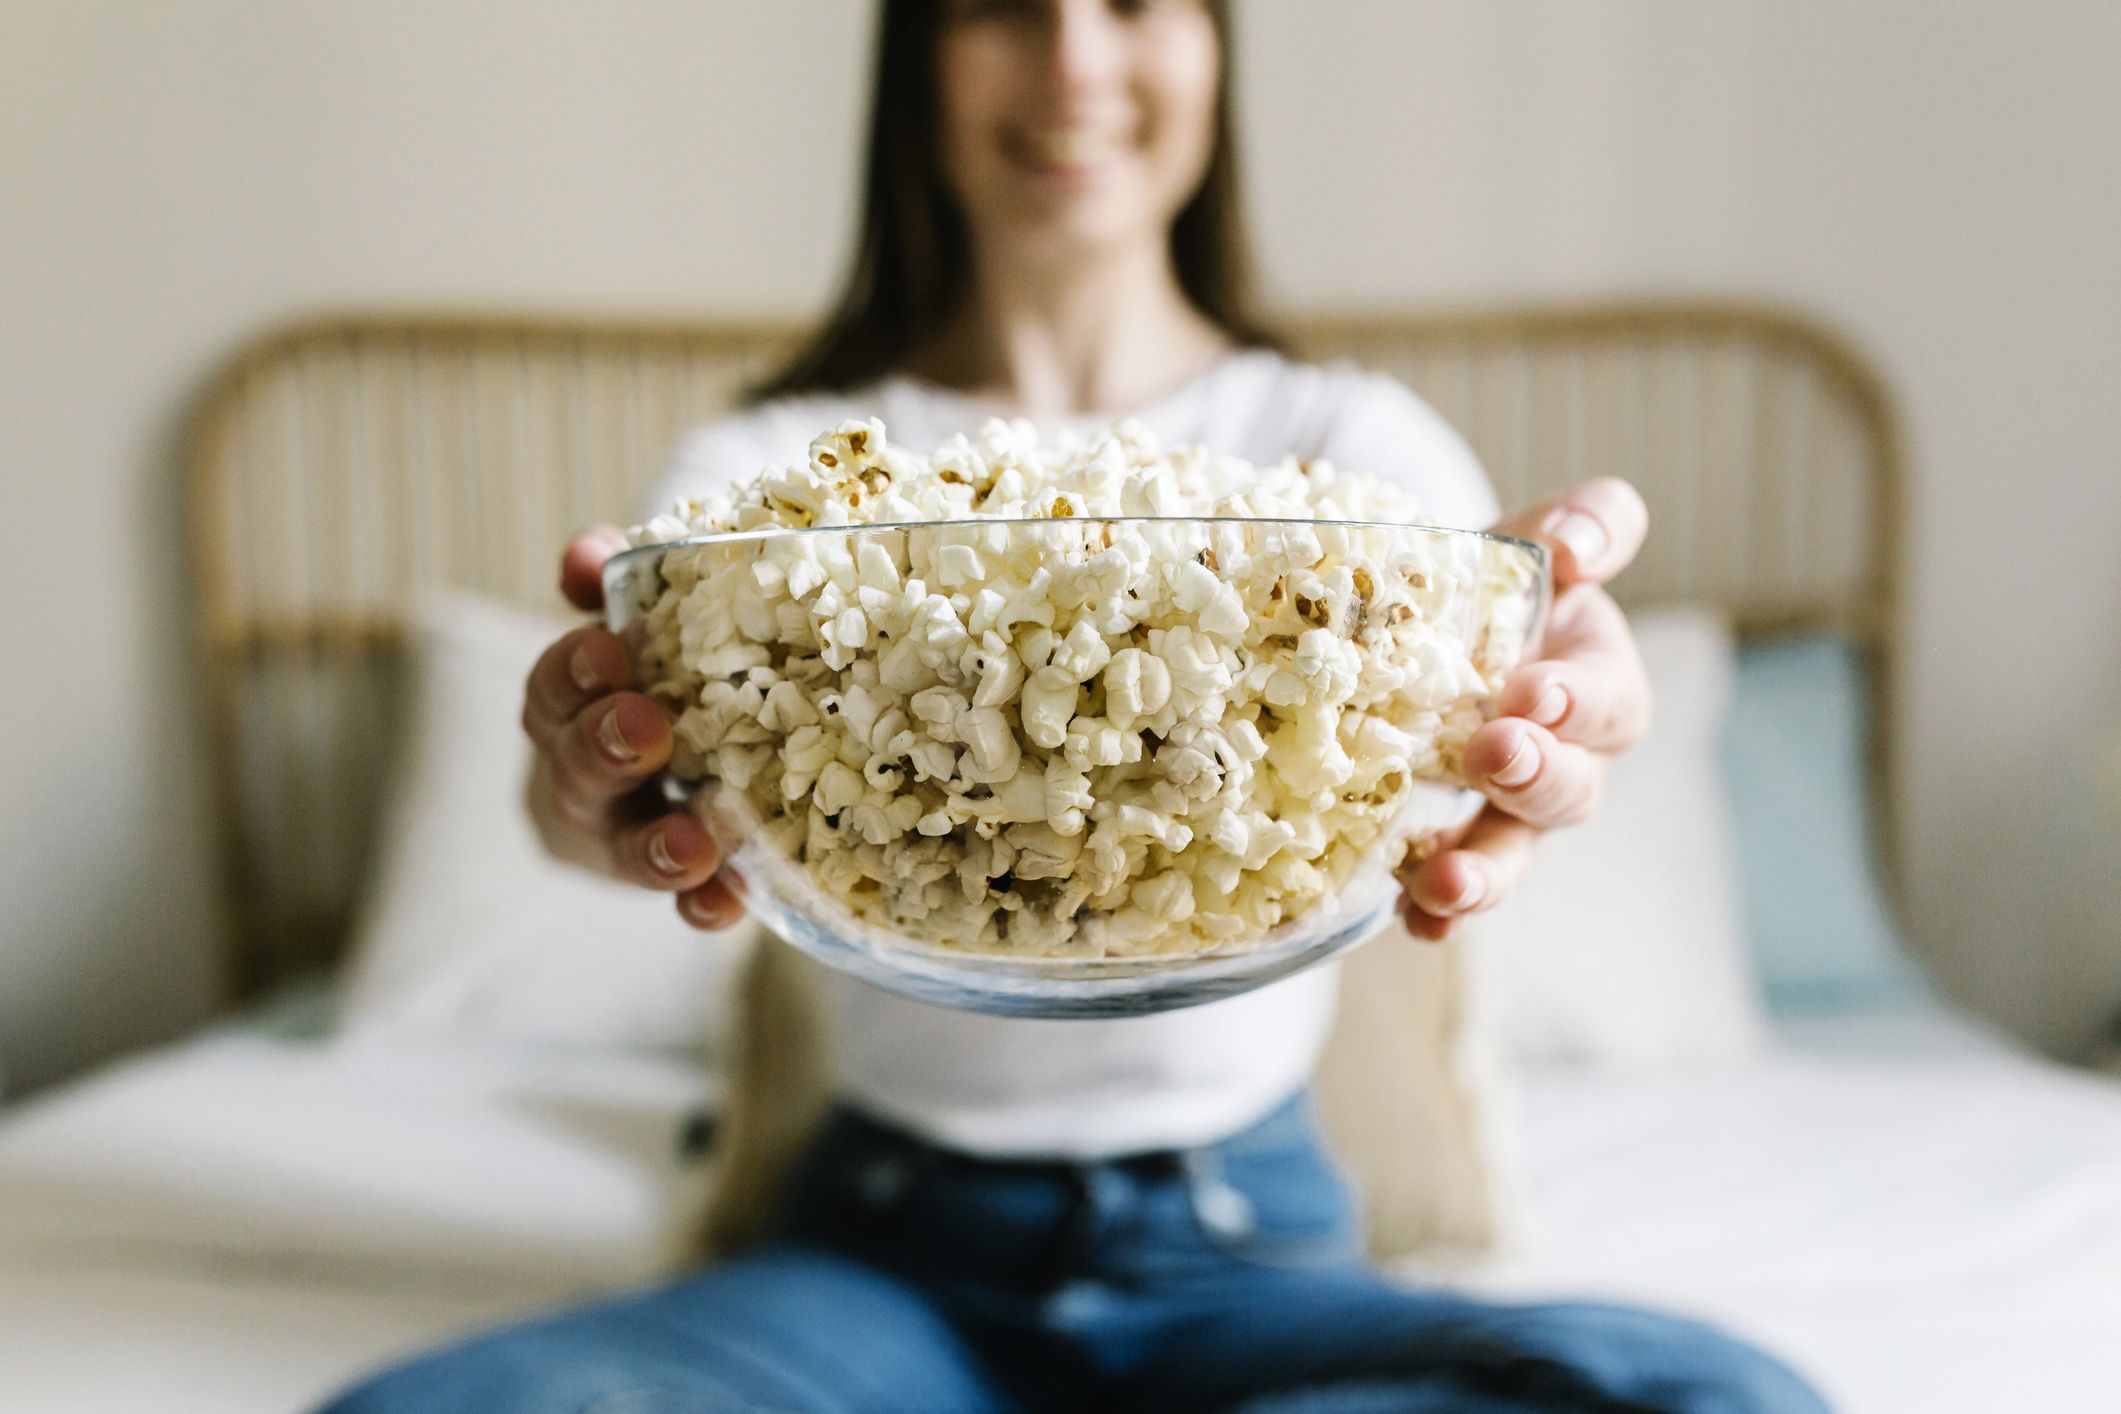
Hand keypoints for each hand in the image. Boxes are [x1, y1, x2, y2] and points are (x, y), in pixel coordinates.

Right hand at [521, 524, 748, 931]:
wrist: (684, 739)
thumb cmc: (660, 662)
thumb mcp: (641, 613)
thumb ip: (616, 583)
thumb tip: (587, 555)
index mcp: (572, 702)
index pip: (555, 687)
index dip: (575, 671)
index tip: (608, 647)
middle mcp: (586, 774)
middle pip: (578, 769)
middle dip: (607, 748)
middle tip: (645, 727)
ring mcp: (629, 834)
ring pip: (627, 846)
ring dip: (656, 846)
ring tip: (691, 843)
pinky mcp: (683, 880)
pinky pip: (688, 901)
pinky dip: (704, 904)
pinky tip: (728, 902)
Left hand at [1394, 479, 1651, 939]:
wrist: (1412, 628)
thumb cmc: (1482, 584)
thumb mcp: (1526, 542)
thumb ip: (1580, 526)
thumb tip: (1578, 545)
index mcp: (1590, 676)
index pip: (1609, 695)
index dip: (1579, 697)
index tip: (1535, 690)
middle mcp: (1562, 754)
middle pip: (1572, 785)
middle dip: (1535, 775)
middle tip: (1491, 755)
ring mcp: (1507, 809)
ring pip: (1515, 851)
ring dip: (1485, 872)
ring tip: (1443, 883)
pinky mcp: (1452, 844)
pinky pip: (1456, 891)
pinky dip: (1440, 913)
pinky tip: (1417, 923)